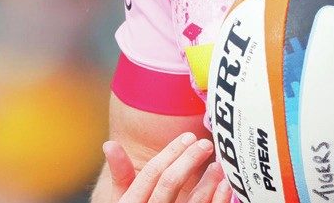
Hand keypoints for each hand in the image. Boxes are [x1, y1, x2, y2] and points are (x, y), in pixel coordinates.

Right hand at [103, 132, 232, 202]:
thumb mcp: (121, 200)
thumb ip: (120, 175)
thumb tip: (109, 144)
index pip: (152, 174)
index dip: (171, 153)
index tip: (188, 137)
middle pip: (170, 184)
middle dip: (189, 160)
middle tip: (205, 144)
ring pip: (192, 202)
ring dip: (207, 181)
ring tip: (217, 164)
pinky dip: (218, 200)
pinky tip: (224, 186)